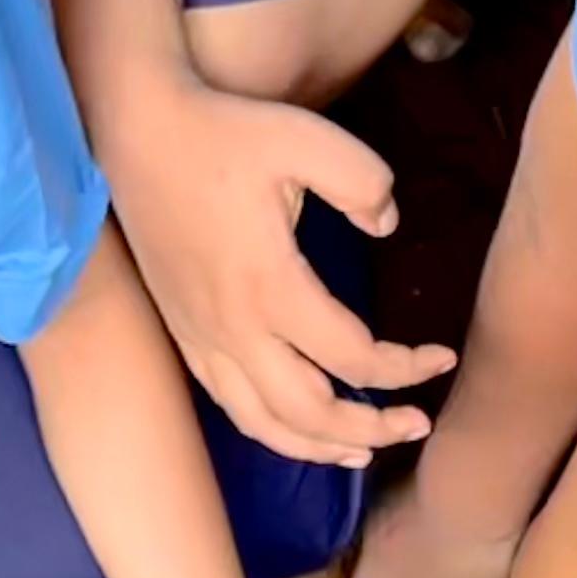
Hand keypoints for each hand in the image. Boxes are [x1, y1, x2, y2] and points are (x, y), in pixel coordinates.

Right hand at [98, 62, 452, 467]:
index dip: (406, 369)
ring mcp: (203, 337)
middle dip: (372, 428)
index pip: (354, 359)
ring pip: (265, 423)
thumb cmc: (224, 133)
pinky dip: (272, 430)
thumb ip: (365, 183)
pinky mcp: (184, 334)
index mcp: (272, 287)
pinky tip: (298, 426)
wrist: (135, 131)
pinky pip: (231, 405)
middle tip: (418, 423)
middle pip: (311, 413)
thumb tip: (386, 226)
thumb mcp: (307, 139)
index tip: (441, 358)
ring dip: (320, 446)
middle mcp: (234, 328)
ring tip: (362, 447)